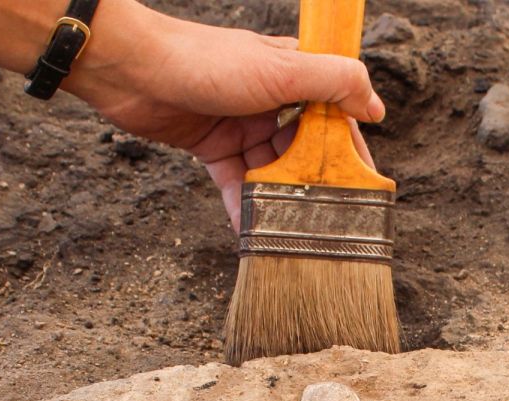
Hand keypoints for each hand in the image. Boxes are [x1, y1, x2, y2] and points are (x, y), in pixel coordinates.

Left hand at [66, 5, 384, 230]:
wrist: (133, 69)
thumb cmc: (206, 60)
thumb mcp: (281, 68)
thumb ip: (334, 82)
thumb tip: (375, 107)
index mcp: (294, 74)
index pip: (335, 114)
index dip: (348, 149)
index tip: (362, 184)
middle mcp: (271, 99)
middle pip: (304, 148)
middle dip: (314, 182)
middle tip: (326, 219)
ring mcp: (240, 123)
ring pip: (271, 170)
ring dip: (280, 199)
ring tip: (292, 231)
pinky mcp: (211, 144)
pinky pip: (236, 182)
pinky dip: (244, 206)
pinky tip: (253, 232)